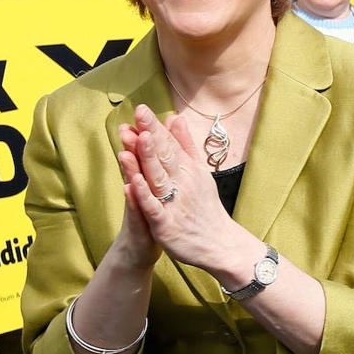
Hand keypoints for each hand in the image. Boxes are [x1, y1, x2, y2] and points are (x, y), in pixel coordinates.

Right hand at [113, 125, 161, 270]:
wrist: (144, 247)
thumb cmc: (156, 213)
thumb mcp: (158, 187)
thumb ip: (159, 163)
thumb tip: (159, 140)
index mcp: (150, 178)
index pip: (148, 152)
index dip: (146, 132)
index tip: (142, 111)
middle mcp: (141, 188)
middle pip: (137, 163)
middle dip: (134, 143)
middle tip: (130, 123)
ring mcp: (139, 204)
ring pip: (134, 182)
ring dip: (130, 167)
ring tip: (126, 150)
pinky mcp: (141, 222)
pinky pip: (138, 209)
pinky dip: (134, 198)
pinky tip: (130, 186)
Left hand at [119, 105, 238, 269]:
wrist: (221, 245)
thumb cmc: (205, 208)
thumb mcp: (199, 172)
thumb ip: (185, 145)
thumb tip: (175, 118)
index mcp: (188, 170)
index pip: (170, 145)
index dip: (155, 128)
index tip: (142, 109)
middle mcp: (183, 183)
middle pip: (164, 157)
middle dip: (151, 135)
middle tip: (139, 114)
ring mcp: (175, 204)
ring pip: (159, 178)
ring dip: (147, 159)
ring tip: (137, 139)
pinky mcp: (167, 225)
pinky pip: (154, 208)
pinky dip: (144, 196)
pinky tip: (133, 183)